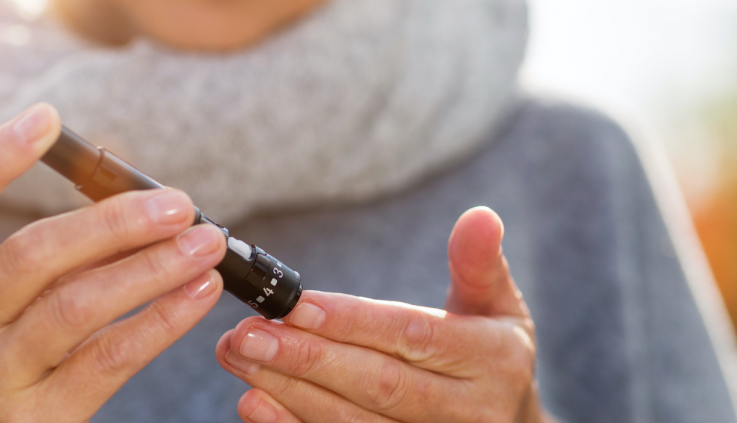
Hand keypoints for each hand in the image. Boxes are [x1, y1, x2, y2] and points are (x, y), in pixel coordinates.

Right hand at [0, 103, 227, 421]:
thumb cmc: (28, 372)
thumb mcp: (20, 312)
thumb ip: (60, 262)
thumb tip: (143, 203)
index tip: (48, 119)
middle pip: (28, 256)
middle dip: (111, 221)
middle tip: (178, 203)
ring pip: (73, 307)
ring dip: (150, 268)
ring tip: (206, 245)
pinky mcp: (32, 421)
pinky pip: (108, 360)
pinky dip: (161, 321)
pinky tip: (199, 296)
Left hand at [216, 207, 555, 422]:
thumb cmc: (488, 354)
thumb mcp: (497, 305)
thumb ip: (478, 263)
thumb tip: (479, 216)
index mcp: (493, 360)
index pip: (415, 336)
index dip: (353, 323)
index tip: (296, 306)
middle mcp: (471, 411)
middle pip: (378, 385)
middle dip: (307, 358)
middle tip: (247, 333)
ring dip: (289, 392)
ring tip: (240, 357)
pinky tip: (255, 402)